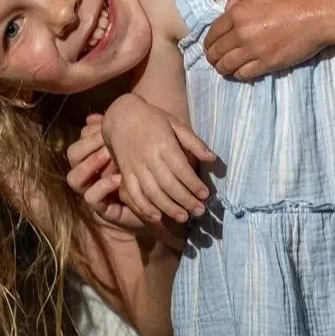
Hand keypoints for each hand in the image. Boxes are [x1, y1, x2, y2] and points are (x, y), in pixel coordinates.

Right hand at [66, 116, 143, 229]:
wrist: (161, 201)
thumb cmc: (147, 169)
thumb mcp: (135, 148)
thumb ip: (119, 133)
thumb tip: (94, 117)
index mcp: (94, 156)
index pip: (80, 140)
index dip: (89, 134)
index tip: (106, 125)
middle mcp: (88, 174)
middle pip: (72, 156)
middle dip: (87, 146)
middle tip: (106, 139)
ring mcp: (92, 191)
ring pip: (74, 178)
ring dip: (90, 165)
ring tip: (109, 155)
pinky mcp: (102, 209)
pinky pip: (91, 197)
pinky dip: (103, 186)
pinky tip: (119, 179)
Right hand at [102, 95, 217, 225]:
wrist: (121, 117)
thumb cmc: (153, 120)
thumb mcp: (176, 124)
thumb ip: (194, 142)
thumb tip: (213, 158)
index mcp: (163, 144)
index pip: (180, 168)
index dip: (193, 183)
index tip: (206, 195)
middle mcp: (148, 158)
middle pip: (168, 184)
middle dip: (185, 200)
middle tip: (200, 211)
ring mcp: (135, 167)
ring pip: (152, 192)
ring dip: (168, 208)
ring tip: (183, 218)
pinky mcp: (125, 174)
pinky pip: (133, 194)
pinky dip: (144, 207)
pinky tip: (156, 217)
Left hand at [204, 0, 326, 80]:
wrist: (320, 15)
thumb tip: (229, 8)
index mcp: (238, 13)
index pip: (213, 32)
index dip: (209, 40)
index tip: (210, 45)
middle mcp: (242, 33)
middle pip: (217, 51)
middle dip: (212, 56)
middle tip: (214, 58)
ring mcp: (254, 51)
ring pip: (227, 65)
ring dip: (221, 68)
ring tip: (223, 68)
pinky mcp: (267, 64)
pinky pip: (243, 74)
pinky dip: (237, 74)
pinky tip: (239, 72)